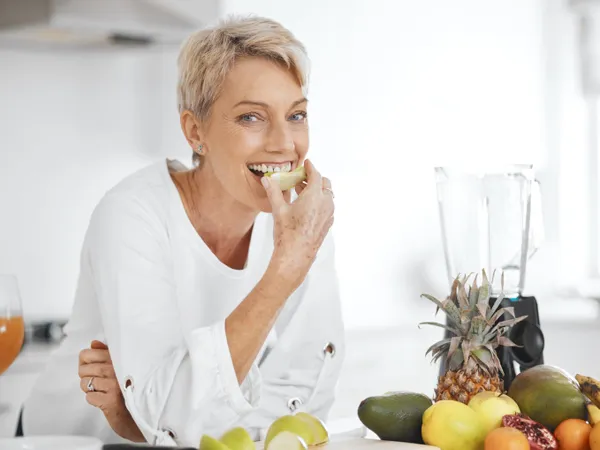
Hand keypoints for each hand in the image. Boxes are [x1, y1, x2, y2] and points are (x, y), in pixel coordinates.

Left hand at [78, 340, 144, 442]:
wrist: (140, 414)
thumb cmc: (131, 387)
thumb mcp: (122, 366)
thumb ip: (107, 353)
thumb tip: (94, 344)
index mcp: (119, 358)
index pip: (88, 353)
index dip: (85, 361)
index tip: (91, 366)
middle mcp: (117, 369)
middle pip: (83, 369)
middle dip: (85, 376)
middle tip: (96, 380)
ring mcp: (114, 385)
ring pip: (85, 383)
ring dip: (89, 388)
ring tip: (101, 390)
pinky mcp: (110, 400)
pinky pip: (89, 397)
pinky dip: (93, 399)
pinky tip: (104, 398)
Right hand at [262, 159, 333, 283]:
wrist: (296, 256)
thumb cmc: (288, 234)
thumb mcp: (278, 210)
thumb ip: (273, 191)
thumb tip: (267, 180)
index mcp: (314, 196)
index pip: (316, 175)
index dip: (310, 167)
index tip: (306, 164)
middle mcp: (325, 203)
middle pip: (324, 183)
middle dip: (313, 179)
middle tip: (300, 179)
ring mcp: (329, 214)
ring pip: (327, 195)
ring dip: (316, 190)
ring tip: (301, 193)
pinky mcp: (328, 223)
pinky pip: (327, 206)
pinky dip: (319, 202)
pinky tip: (306, 207)